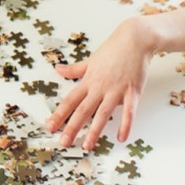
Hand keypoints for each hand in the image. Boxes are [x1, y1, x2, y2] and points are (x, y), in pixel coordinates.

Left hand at [46, 17, 155, 149]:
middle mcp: (99, 87)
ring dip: (95, 130)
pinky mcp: (133, 91)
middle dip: (72, 127)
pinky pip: (129, 111)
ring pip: (102, 113)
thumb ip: (75, 69)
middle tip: (64, 142)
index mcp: (88, 80)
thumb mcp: (90, 60)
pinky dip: (125, 124)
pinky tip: (121, 137)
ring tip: (87, 145)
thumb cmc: (113, 50)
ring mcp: (116, 90)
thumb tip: (57, 69)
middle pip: (82, 110)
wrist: (135, 39)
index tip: (50, 126)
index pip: (70, 100)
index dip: (59, 114)